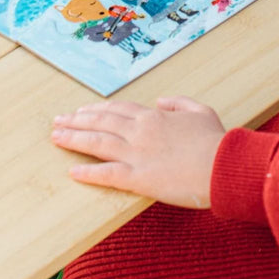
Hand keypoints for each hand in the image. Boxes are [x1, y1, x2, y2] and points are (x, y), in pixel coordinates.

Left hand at [52, 97, 225, 208]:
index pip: (118, 109)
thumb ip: (178, 103)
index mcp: (154, 116)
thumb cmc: (215, 140)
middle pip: (101, 122)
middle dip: (76, 120)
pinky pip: (107, 174)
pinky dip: (88, 172)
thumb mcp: (200, 111)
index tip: (81, 111)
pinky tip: (72, 171)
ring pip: (98, 142)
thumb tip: (161, 101)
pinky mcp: (138, 178)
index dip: (97, 109)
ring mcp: (137, 153)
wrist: (222, 165)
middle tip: (58, 121)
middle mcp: (140, 131)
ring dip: (74, 139)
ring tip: (56, 137)